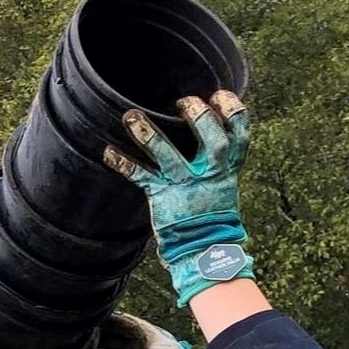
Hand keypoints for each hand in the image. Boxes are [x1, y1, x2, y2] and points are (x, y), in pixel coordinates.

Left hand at [104, 92, 253, 309]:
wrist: (205, 252)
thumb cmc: (212, 213)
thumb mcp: (224, 183)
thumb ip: (220, 157)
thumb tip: (215, 122)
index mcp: (227, 168)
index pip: (239, 133)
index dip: (232, 110)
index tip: (219, 96)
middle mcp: (208, 174)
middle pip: (212, 139)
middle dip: (200, 117)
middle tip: (184, 103)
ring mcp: (185, 185)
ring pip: (169, 156)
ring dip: (149, 135)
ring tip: (131, 117)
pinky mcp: (163, 196)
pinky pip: (141, 178)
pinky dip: (123, 165)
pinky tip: (108, 152)